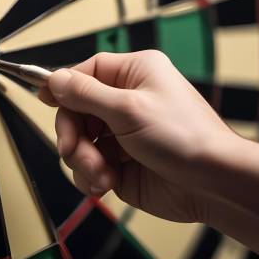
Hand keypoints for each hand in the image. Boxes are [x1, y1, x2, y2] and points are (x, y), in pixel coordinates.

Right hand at [39, 50, 236, 222]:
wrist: (213, 185)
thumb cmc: (186, 138)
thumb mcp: (129, 109)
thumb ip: (85, 94)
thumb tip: (55, 79)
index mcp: (134, 74)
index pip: (86, 73)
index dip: (63, 86)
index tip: (44, 98)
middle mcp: (127, 102)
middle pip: (76, 110)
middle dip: (72, 134)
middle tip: (73, 149)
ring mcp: (122, 135)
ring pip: (79, 142)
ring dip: (83, 160)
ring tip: (101, 172)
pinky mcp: (120, 164)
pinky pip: (87, 167)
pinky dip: (90, 177)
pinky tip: (105, 183)